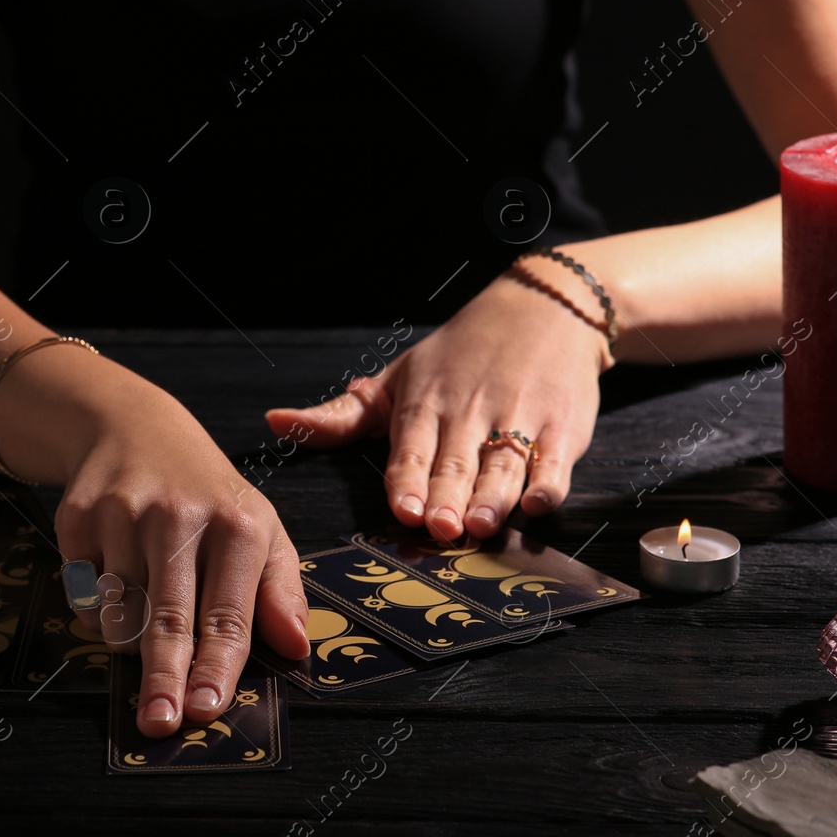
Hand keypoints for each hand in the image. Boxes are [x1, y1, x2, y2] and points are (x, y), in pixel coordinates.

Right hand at [34, 364, 308, 738]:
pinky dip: (99, 608)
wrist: (136, 429)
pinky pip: (85, 594)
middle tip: (159, 724)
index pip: (227, 613)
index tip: (206, 709)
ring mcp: (123, 515)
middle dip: (164, 678)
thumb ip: (281, 591)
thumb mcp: (262, 530)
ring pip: (122, 614)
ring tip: (147, 627)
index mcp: (237, 525)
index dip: (215, 667)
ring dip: (132, 642)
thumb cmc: (209, 496)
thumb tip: (295, 645)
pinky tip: (116, 583)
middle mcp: (178, 517)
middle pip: (169, 618)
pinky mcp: (79, 517)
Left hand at [265, 268, 610, 539]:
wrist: (543, 308)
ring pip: (504, 463)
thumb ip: (341, 415)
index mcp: (424, 403)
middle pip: (456, 462)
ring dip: (493, 495)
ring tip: (482, 524)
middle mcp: (469, 411)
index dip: (406, 479)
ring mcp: (518, 417)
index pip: (411, 448)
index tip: (401, 508)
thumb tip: (275, 423)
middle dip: (447, 496)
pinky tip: (537, 500)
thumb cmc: (462, 353)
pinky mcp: (561, 426)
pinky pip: (555, 460)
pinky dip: (548, 480)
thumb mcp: (399, 377)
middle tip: (441, 528)